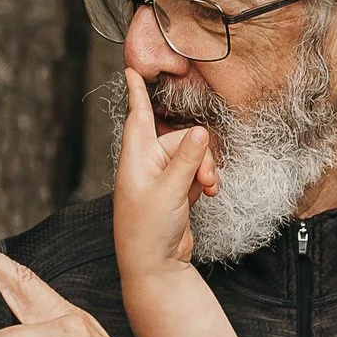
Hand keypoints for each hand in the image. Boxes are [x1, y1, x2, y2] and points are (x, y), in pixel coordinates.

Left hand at [112, 68, 217, 276]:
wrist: (155, 266)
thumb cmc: (148, 230)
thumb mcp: (170, 190)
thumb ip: (188, 159)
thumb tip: (201, 131)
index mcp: (136, 158)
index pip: (137, 116)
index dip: (136, 92)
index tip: (130, 70)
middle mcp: (147, 164)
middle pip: (181, 139)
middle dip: (200, 155)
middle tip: (205, 179)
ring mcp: (161, 178)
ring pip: (193, 157)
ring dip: (205, 171)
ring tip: (207, 190)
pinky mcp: (175, 191)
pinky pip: (195, 173)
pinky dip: (203, 182)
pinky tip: (206, 195)